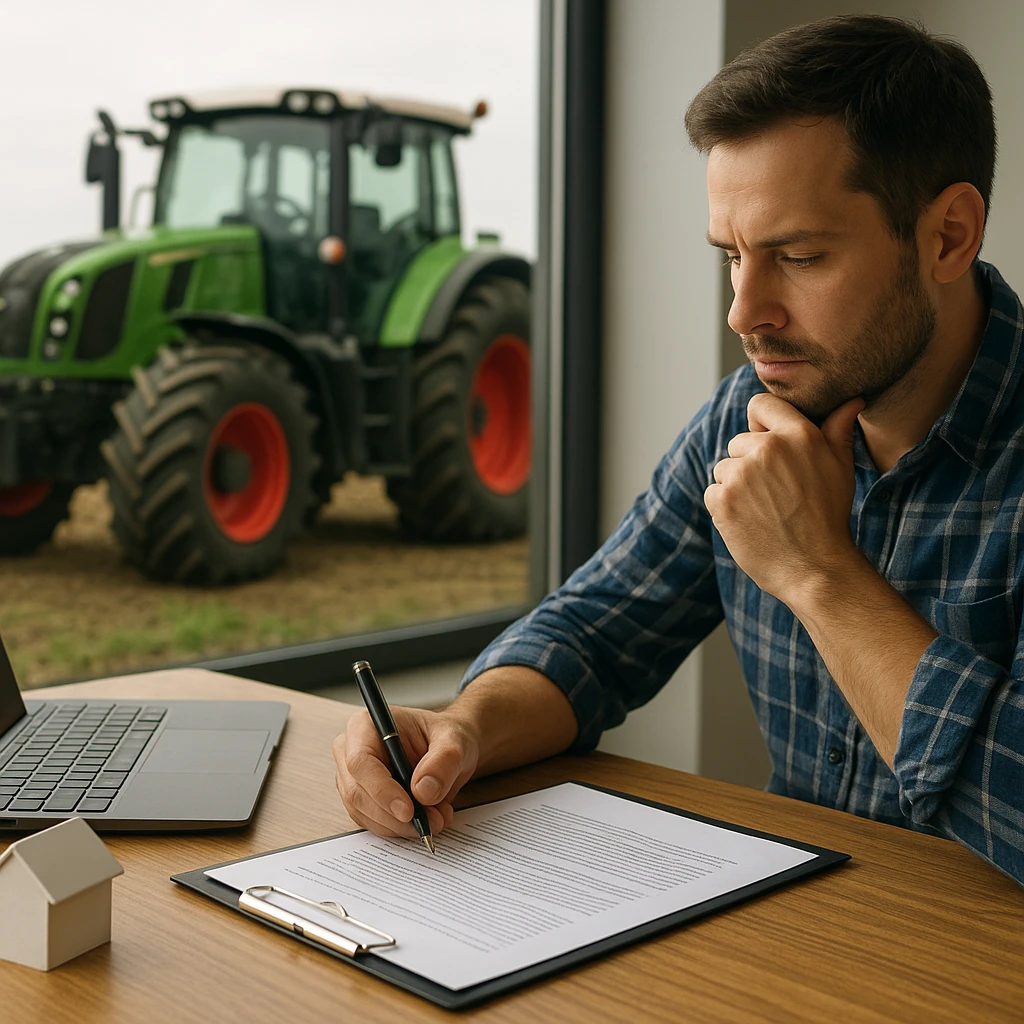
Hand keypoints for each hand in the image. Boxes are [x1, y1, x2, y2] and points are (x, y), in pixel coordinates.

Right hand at [333, 705, 479, 838]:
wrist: (450, 750)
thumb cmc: (446, 737)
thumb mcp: (455, 741)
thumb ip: (443, 762)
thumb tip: (423, 791)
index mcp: (365, 725)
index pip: (360, 762)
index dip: (381, 790)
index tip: (408, 811)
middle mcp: (351, 750)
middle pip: (357, 793)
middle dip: (394, 815)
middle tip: (432, 822)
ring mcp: (352, 777)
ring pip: (363, 813)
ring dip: (400, 825)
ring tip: (436, 818)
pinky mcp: (361, 799)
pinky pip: (372, 822)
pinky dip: (398, 828)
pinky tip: (423, 820)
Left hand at [704, 393, 865, 605]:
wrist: (814, 568)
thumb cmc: (829, 516)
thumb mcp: (840, 468)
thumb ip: (838, 429)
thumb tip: (851, 399)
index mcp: (798, 434)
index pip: (760, 404)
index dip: (761, 424)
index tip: (769, 445)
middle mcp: (766, 449)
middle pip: (739, 441)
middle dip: (751, 462)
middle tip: (776, 492)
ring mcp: (741, 474)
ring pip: (725, 469)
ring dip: (737, 486)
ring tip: (765, 509)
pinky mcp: (722, 500)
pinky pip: (713, 492)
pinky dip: (724, 507)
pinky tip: (750, 521)